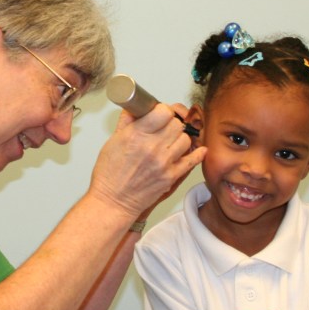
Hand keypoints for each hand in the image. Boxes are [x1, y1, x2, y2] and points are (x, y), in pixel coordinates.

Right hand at [89, 103, 205, 220]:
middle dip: (171, 124)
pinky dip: (197, 154)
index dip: (162, 111)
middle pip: (176, 124)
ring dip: (179, 139)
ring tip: (171, 142)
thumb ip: (127, 122)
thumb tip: (137, 108)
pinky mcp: (171, 176)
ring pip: (186, 139)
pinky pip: (192, 160)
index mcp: (136, 135)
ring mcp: (164, 162)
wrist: (113, 201)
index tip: (159, 114)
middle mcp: (152, 147)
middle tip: (164, 129)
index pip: (163, 111)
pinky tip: (199, 150)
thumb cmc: (109, 174)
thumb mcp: (112, 141)